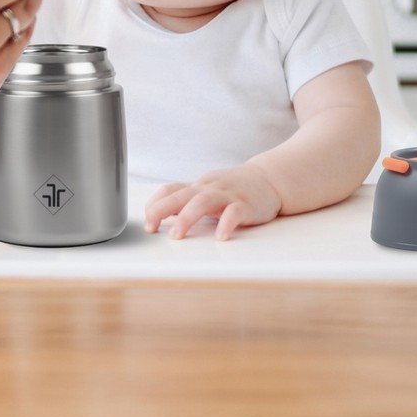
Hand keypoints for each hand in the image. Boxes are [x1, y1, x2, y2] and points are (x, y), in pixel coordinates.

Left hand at [143, 164, 282, 240]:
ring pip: (203, 201)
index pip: (170, 189)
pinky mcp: (246, 204)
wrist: (269, 179)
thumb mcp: (208, 191)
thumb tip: (159, 216)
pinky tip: (220, 237)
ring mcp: (228, 194)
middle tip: (150, 227)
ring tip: (177, 235)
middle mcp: (209, 188)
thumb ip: (187, 202)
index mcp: (198, 186)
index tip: (146, 221)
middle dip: (162, 210)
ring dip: (187, 217)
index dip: (155, 203)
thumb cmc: (234, 188)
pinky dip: (226, 223)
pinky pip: (235, 212)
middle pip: (182, 195)